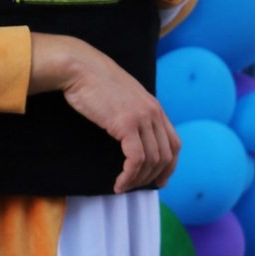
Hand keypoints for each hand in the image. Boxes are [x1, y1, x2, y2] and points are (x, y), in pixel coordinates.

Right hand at [33, 34, 177, 191]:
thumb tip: (132, 136)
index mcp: (155, 108)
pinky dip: (129, 175)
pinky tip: (118, 183)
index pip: (174, 143)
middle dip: (153, 176)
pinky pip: (136, 159)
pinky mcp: (127, 124)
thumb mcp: (123, 98)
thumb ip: (134, 114)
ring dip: (138, 179)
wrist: (80, 67)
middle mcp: (154, 113)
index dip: (170, 166)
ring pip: (152, 160)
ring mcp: (143, 118)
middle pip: (166, 155)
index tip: (161, 180)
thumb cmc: (94, 83)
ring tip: (123, 186)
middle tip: (135, 187)